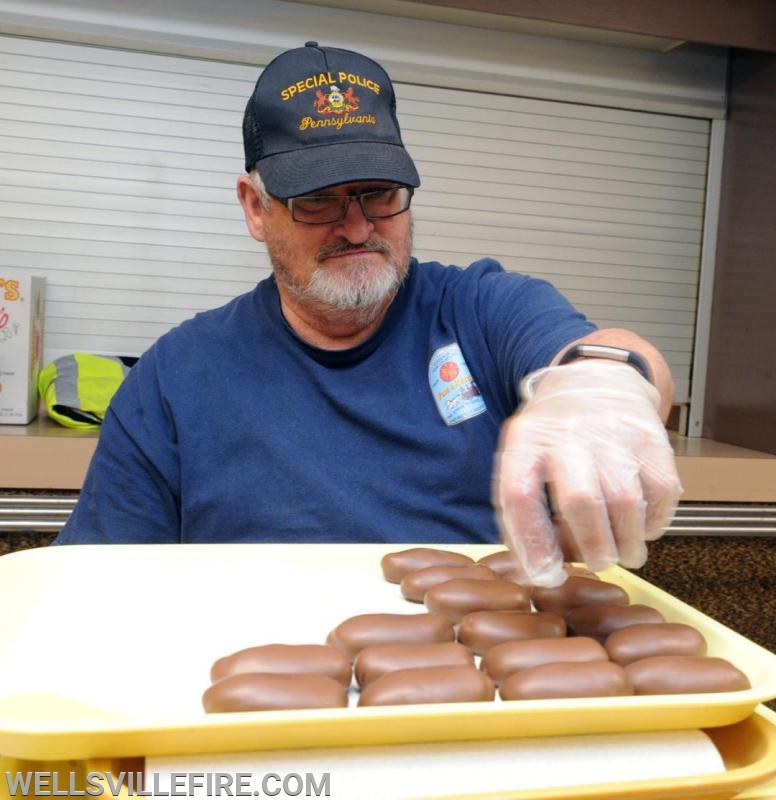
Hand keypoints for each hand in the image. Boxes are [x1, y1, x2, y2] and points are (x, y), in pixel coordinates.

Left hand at [492, 360, 682, 586]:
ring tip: (623, 554)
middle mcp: (568, 433)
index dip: (532, 542)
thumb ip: (520, 505)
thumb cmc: (554, 432)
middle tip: (598, 563)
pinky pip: (660, 494)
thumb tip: (534, 569)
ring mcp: (613, 433)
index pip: (520, 494)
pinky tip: (643, 527)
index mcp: (526, 439)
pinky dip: (654, 522)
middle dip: (593, 547)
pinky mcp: (652, 439)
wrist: (597, 378)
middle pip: (580, 502)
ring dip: (627, 543)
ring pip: (625, 502)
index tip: (545, 575)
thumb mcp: (522, 452)